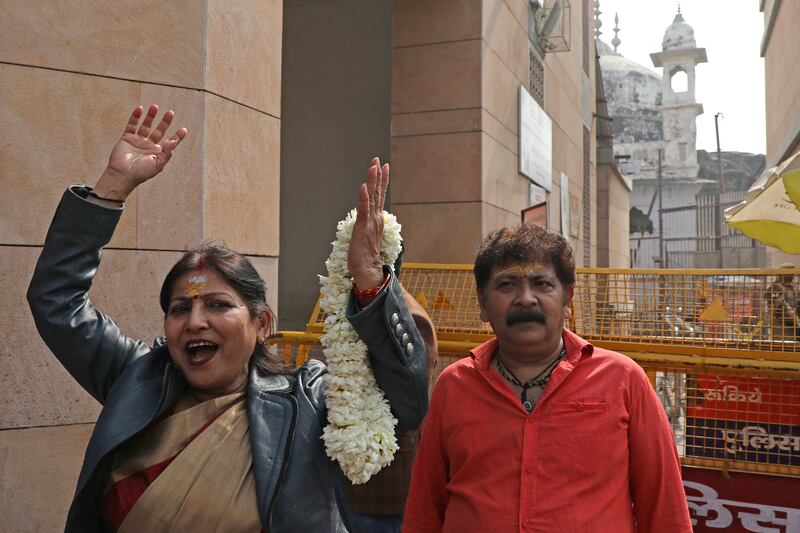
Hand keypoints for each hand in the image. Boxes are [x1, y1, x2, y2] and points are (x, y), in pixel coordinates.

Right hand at [93, 104, 187, 201]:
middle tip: (170, 113)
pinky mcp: (127, 137)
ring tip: (154, 106)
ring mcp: (138, 141)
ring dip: (150, 116)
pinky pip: (132, 125)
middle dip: (165, 122)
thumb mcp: (158, 164)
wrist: (123, 175)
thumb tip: (174, 141)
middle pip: (159, 130)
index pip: (170, 142)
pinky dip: (135, 117)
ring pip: (146, 125)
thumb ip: (167, 152)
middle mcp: (149, 145)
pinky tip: (140, 109)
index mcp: (158, 153)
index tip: (184, 129)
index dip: (177, 136)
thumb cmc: (141, 172)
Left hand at [348, 157, 389, 289]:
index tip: (382, 166)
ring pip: (372, 197)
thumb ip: (368, 228)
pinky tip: (364, 186)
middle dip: (378, 175)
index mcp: (376, 220)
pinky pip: (363, 209)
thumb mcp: (366, 238)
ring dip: (373, 181)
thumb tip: (367, 223)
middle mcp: (375, 218)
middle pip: (377, 193)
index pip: (379, 197)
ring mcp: (370, 222)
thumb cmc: (365, 258)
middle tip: (378, 160)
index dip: (381, 181)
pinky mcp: (363, 228)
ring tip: (374, 166)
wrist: (367, 271)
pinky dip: (364, 197)